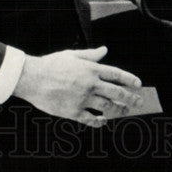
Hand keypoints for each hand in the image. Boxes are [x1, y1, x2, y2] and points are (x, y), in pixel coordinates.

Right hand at [13, 46, 141, 126]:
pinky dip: (99, 121)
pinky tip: (104, 121)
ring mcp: (82, 99)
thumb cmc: (51, 64)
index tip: (138, 84)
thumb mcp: (72, 55)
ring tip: (125, 111)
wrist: (32, 78)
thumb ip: (91, 55)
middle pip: (116, 92)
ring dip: (119, 110)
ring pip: (107, 107)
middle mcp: (90, 84)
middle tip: (139, 101)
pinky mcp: (73, 112)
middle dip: (130, 98)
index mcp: (91, 69)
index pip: (116, 74)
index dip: (129, 79)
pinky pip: (91, 119)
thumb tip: (105, 50)